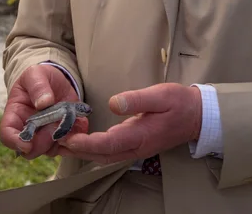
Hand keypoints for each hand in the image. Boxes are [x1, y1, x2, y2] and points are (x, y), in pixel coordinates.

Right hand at [0, 64, 84, 158]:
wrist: (56, 81)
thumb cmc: (40, 77)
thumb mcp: (35, 74)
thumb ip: (38, 86)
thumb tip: (43, 103)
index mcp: (16, 114)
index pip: (7, 134)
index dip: (15, 142)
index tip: (27, 143)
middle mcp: (29, 130)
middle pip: (30, 150)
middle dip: (43, 142)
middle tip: (54, 124)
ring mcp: (45, 136)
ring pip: (50, 151)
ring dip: (61, 139)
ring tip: (69, 120)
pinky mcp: (61, 137)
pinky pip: (68, 147)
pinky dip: (74, 138)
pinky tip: (78, 123)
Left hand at [55, 83, 200, 163]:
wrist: (197, 116)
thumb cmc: (179, 103)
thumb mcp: (161, 94)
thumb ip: (137, 100)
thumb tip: (114, 103)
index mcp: (140, 135)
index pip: (108, 144)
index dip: (87, 143)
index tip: (68, 138)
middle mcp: (136, 147)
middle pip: (102, 155)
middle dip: (78, 150)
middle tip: (55, 140)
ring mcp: (136, 149)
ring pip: (104, 156)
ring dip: (83, 151)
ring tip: (61, 141)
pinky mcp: (134, 145)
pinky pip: (110, 152)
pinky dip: (93, 149)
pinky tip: (80, 140)